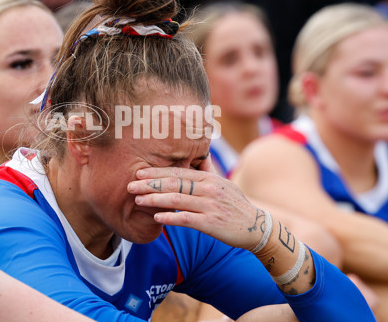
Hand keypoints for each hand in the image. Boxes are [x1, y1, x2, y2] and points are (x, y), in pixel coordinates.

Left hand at [127, 156, 263, 250]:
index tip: (139, 172)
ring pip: (177, 199)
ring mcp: (210, 205)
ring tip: (138, 200)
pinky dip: (170, 217)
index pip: (178, 172)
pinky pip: (186, 219)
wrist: (257, 227)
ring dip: (154, 199)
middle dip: (149, 183)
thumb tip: (195, 160)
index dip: (156, 172)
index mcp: (209, 178)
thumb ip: (206, 174)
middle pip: (173, 183)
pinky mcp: (211, 223)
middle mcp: (209, 188)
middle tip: (130, 185)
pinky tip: (156, 217)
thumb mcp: (223, 184)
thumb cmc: (236, 205)